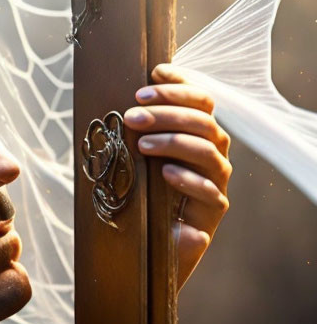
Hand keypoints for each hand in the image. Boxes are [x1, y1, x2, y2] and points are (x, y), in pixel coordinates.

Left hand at [124, 63, 231, 288]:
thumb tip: (107, 95)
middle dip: (168, 111)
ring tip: (141, 144)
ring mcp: (215, 182)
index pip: (201, 100)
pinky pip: (209, 192)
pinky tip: (164, 174)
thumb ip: (131, 131)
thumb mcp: (129, 158)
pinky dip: (187, 180)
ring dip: (173, 141)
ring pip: (208, 151)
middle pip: (204, 120)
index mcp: (195, 134)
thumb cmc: (135, 196)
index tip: (154, 73)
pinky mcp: (212, 213)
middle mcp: (211, 154)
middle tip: (133, 113)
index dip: (181, 83)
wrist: (143, 250)